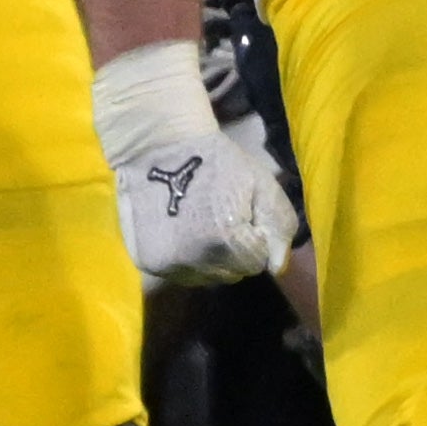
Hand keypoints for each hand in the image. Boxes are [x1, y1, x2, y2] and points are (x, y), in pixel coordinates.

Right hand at [91, 41, 299, 284]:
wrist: (159, 147)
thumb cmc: (218, 162)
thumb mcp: (261, 185)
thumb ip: (279, 227)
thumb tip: (277, 267)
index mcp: (225, 240)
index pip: (256, 262)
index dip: (254, 237)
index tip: (242, 212)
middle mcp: (194, 260)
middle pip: (232, 274)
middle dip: (235, 252)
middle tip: (222, 217)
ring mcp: (167, 264)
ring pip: (207, 278)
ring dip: (211, 259)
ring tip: (202, 224)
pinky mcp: (147, 263)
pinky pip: (181, 274)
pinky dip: (187, 260)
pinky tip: (183, 231)